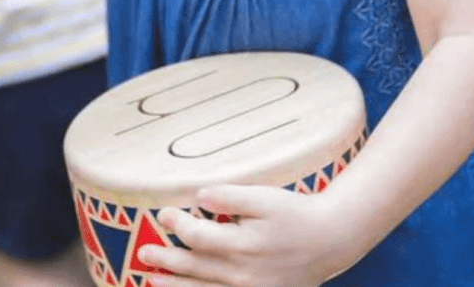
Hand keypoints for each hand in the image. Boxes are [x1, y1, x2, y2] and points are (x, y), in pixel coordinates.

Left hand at [138, 185, 355, 286]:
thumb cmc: (295, 214)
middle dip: (165, 259)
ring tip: (151, 280)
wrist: (329, 240)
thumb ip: (231, 197)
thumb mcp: (265, 198)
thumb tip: (199, 196)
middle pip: (194, 266)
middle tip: (143, 252)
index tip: (163, 214)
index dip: (176, 224)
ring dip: (175, 285)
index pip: (197, 237)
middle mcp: (242, 272)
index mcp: (242, 244)